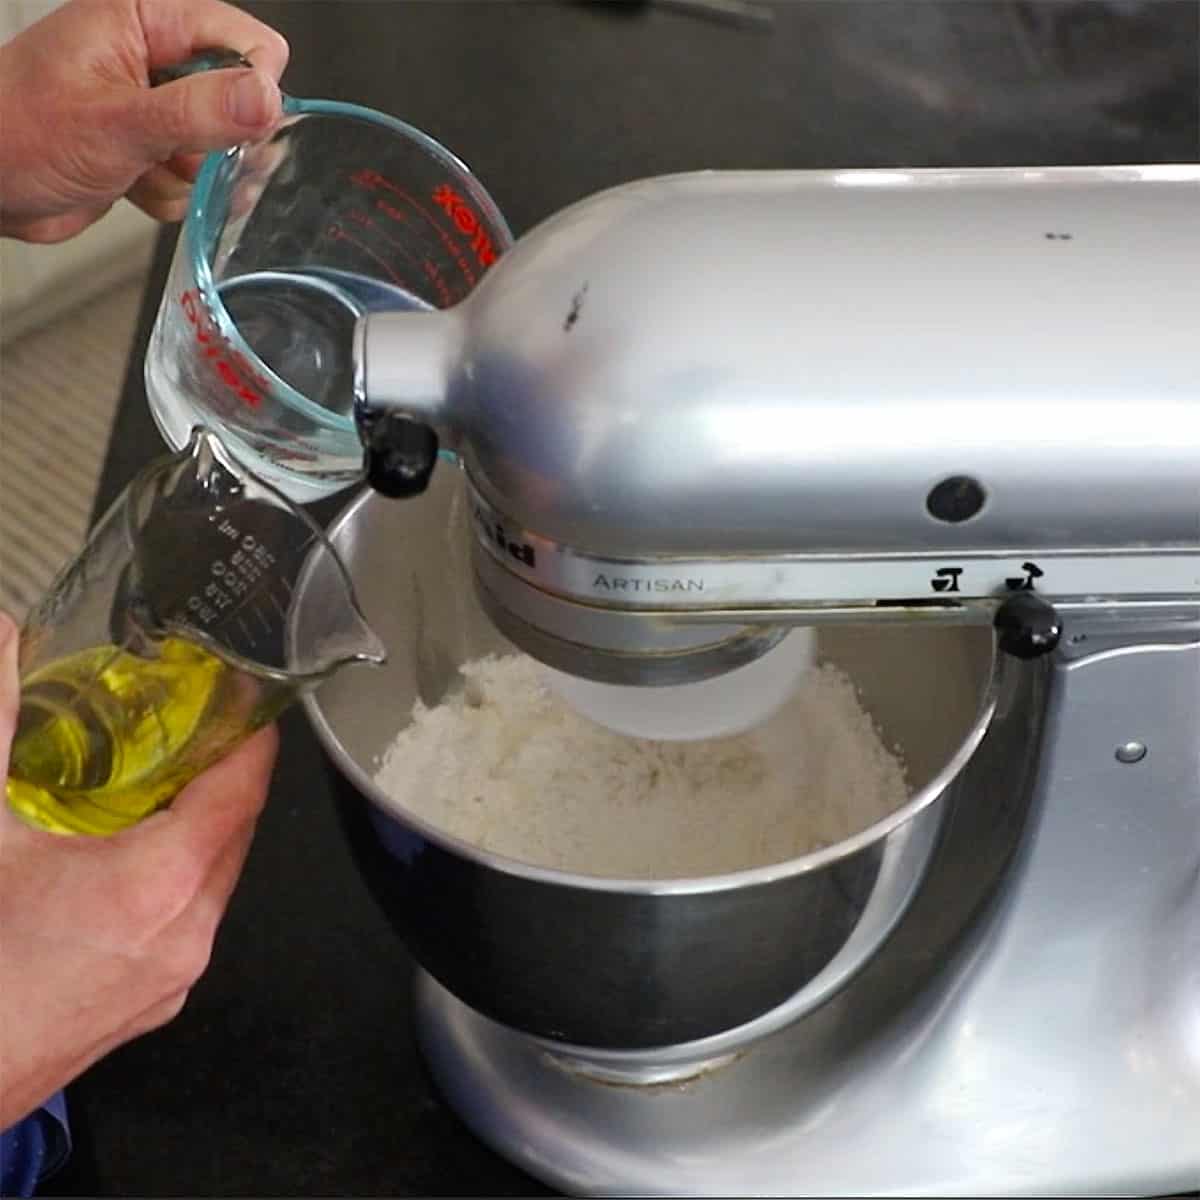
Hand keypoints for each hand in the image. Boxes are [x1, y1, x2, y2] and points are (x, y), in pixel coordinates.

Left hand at [0, 0, 288, 242]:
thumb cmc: (17, 134)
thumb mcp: (117, 122)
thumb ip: (199, 111)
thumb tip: (266, 98)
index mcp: (145, 21)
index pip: (245, 40)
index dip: (253, 85)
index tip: (237, 125)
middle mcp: (155, 59)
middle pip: (242, 99)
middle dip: (222, 142)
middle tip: (184, 156)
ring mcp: (155, 107)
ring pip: (222, 149)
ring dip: (191, 176)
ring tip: (144, 169)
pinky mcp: (151, 150)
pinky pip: (196, 181)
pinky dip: (172, 194)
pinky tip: (134, 185)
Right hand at [0, 611, 278, 1128]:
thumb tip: (2, 637)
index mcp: (159, 885)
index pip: (244, 786)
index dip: (252, 729)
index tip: (247, 691)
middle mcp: (185, 935)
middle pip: (236, 830)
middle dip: (222, 772)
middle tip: (194, 724)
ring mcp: (170, 980)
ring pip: (213, 878)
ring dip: (196, 827)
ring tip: (154, 784)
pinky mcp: (144, 1007)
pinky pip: (184, 919)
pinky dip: (171, 877)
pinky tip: (118, 860)